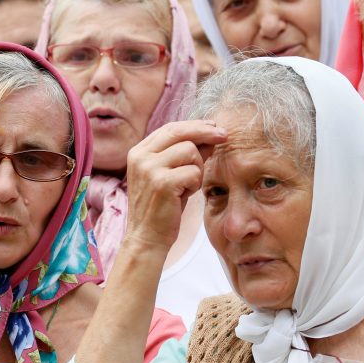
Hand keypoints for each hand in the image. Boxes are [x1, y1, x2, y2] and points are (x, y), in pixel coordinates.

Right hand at [124, 120, 226, 249]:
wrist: (147, 237)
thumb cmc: (161, 207)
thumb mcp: (170, 176)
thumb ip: (185, 154)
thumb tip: (210, 134)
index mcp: (139, 152)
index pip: (170, 128)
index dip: (195, 126)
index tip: (213, 127)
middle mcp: (140, 156)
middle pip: (180, 132)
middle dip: (206, 132)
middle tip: (224, 136)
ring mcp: (149, 169)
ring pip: (190, 151)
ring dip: (197, 168)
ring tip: (188, 186)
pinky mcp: (162, 183)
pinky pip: (193, 171)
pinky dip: (195, 183)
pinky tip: (185, 195)